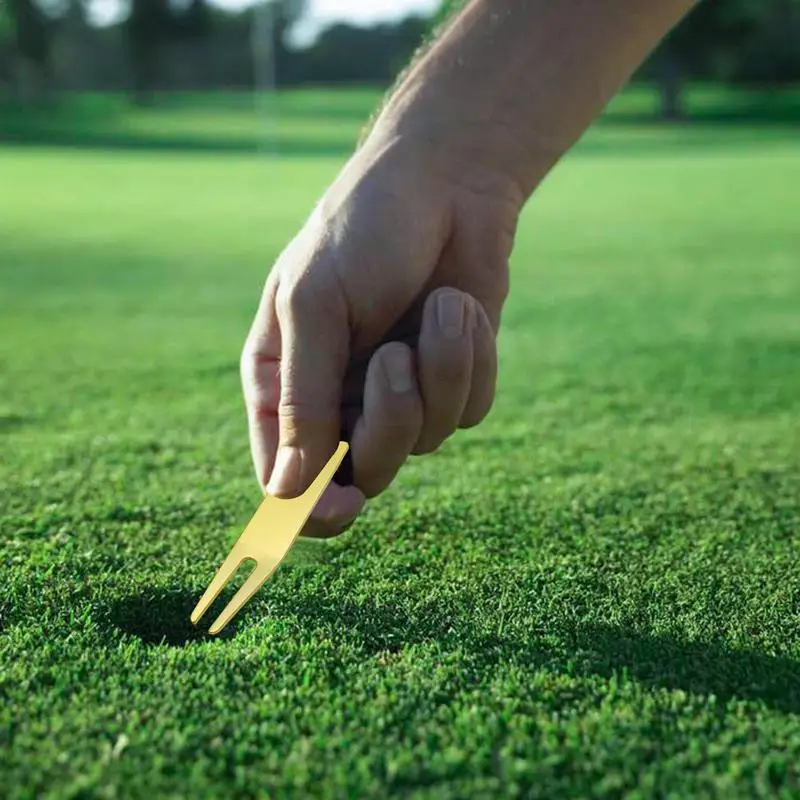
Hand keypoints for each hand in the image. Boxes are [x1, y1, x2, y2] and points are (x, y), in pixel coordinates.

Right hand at [240, 129, 521, 536]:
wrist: (446, 183)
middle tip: (395, 360)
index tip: (340, 508)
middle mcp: (341, 398)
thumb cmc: (361, 232)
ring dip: (439, 373)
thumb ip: (303, 399)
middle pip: (367, 472)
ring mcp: (400, 392)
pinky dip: (472, 359)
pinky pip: (470, 409)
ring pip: (426, 441)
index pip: (287, 476)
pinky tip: (459, 307)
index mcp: (286, 382)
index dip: (309, 507)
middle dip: (391, 422)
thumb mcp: (315, 305)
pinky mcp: (453, 379)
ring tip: (438, 308)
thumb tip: (285, 492)